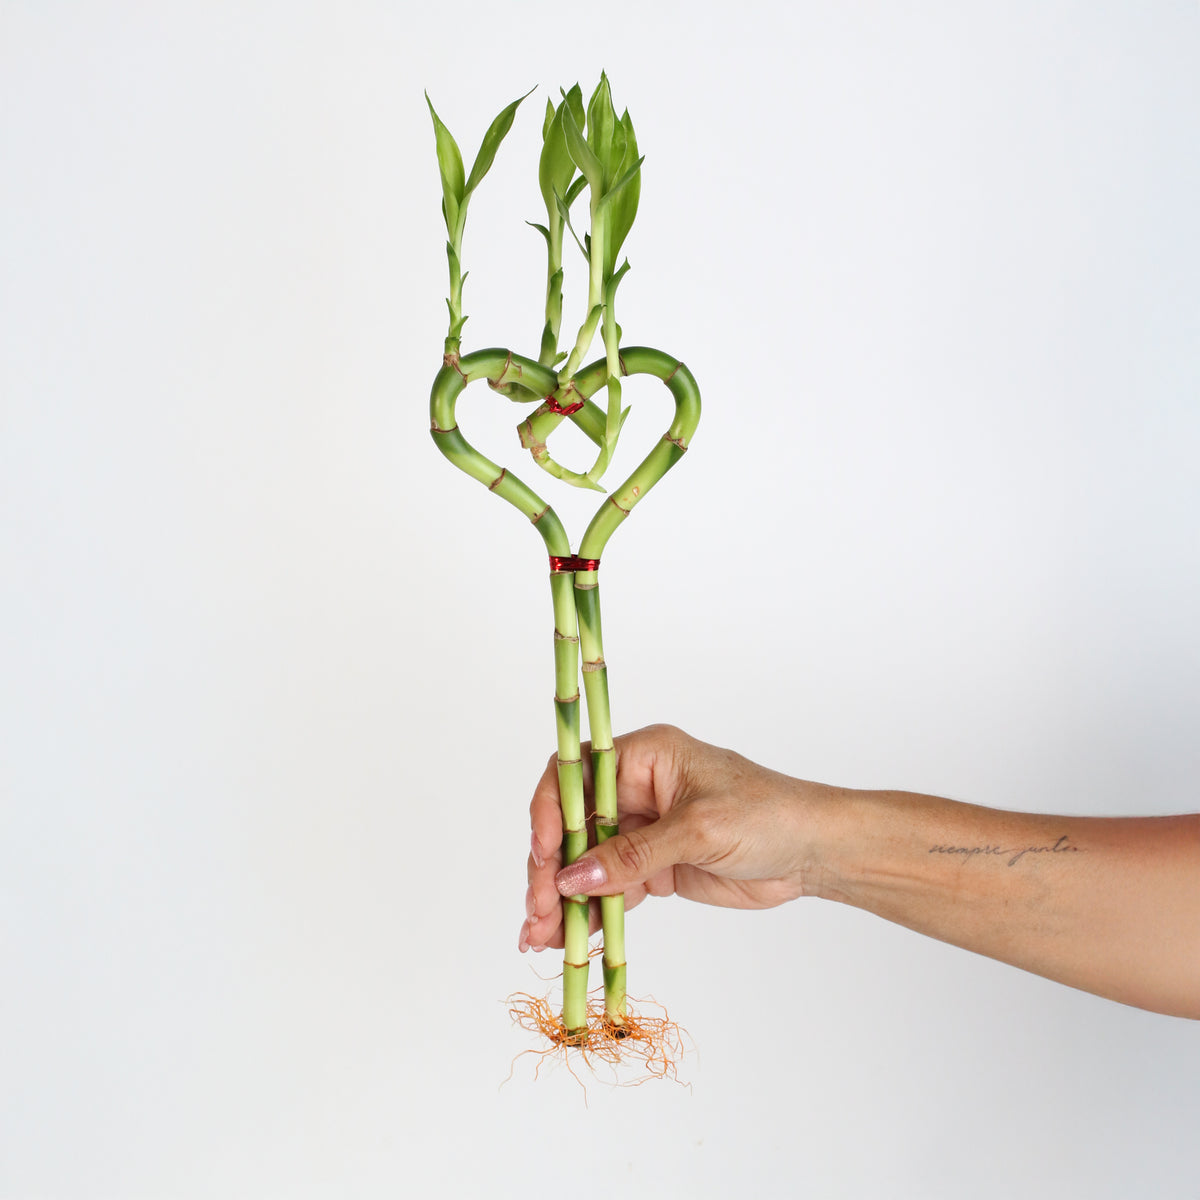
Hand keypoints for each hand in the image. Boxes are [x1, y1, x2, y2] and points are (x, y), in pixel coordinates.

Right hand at [520, 724, 832, 951]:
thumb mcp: (698, 830)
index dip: (551, 810)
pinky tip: (568, 938)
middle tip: (539, 911)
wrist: (812, 852)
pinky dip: (588, 912)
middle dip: (550, 868)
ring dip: (561, 898)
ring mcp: (642, 829)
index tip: (543, 852)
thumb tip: (572, 879)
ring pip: (584, 862)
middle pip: (571, 824)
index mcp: (644, 756)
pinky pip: (609, 889)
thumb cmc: (767, 815)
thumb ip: (633, 856)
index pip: (576, 773)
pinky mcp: (653, 867)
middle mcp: (634, 788)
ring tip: (540, 936)